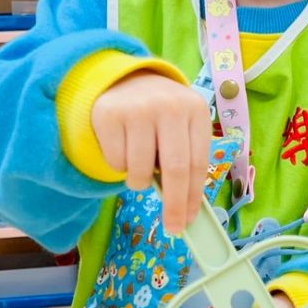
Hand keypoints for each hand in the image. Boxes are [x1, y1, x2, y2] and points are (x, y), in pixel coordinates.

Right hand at [91, 71, 212, 234]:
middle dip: (174, 205)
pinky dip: (119, 166)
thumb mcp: (181, 128)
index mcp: (195, 110)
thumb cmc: (160, 115)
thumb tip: (187, 210)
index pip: (198, 162)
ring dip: (139, 182)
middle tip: (173, 227)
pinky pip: (115, 161)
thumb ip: (186, 160)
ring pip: (140, 169)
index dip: (194, 196)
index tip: (188, 220)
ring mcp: (137, 108)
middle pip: (175, 169)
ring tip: (140, 166)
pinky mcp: (109, 114)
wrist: (125, 81)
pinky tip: (124, 147)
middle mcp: (169, 106)